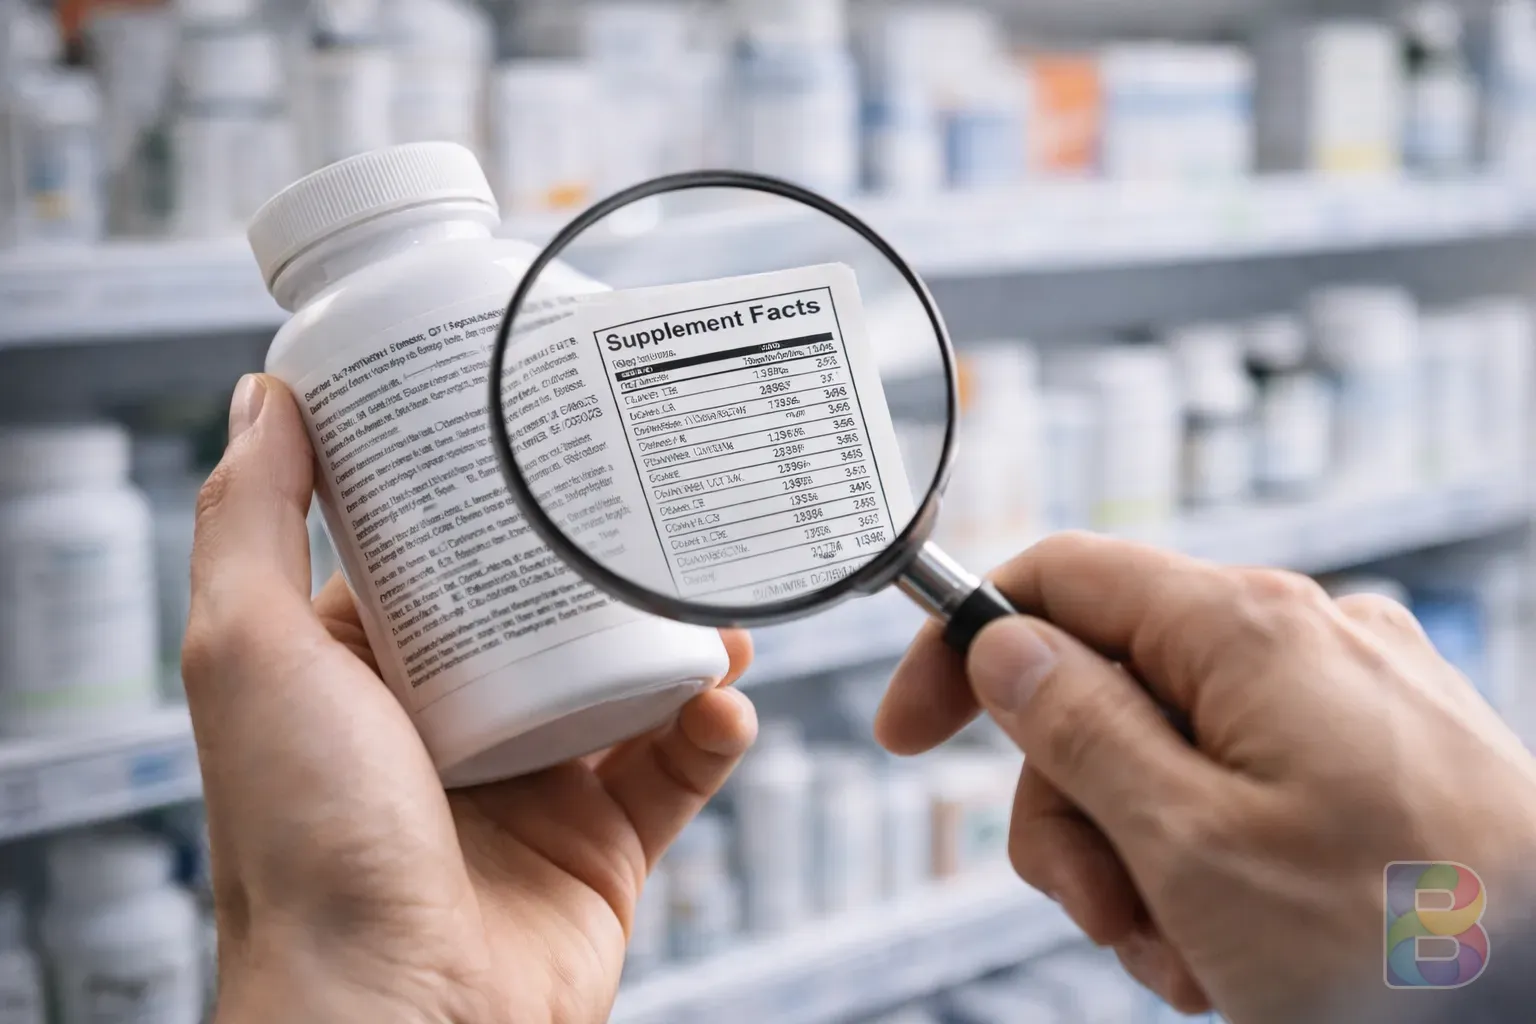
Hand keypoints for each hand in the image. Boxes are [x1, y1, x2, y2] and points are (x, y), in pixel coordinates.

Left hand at [184, 375, 757, 1023]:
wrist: (400, 1019)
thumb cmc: (304, 849)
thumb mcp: (251, 652)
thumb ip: (253, 520)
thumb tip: (264, 395)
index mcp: (368, 674)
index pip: (440, 553)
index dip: (488, 488)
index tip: (543, 420)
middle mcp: (454, 724)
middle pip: (553, 610)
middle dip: (612, 559)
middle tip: (666, 501)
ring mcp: (536, 786)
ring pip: (632, 681)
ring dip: (689, 638)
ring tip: (723, 605)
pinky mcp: (605, 845)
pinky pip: (680, 767)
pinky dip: (715, 730)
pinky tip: (725, 703)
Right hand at [877, 533, 1535, 1023]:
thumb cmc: (1404, 948)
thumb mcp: (1189, 846)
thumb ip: (1078, 726)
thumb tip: (1005, 644)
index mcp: (1248, 630)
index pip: (1059, 580)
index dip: (964, 647)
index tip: (908, 732)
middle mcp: (1303, 638)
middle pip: (1107, 683)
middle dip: (1075, 806)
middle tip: (1100, 911)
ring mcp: (1351, 696)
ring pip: (1171, 747)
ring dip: (1142, 858)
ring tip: (1187, 955)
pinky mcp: (1384, 754)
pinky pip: (1247, 781)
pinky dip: (1213, 862)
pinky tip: (1240, 947)